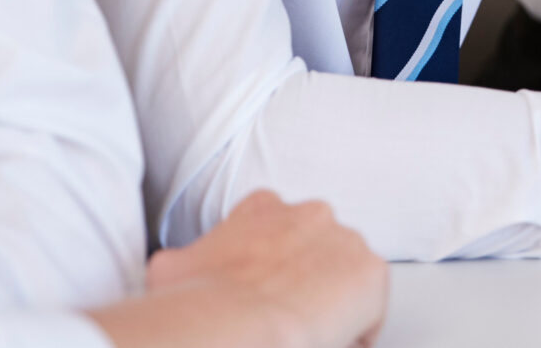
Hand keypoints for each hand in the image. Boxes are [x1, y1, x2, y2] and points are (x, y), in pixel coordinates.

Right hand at [89, 190, 386, 347]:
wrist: (240, 319)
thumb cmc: (200, 300)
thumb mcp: (170, 268)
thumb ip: (183, 261)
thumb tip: (169, 273)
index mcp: (263, 207)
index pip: (275, 226)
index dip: (271, 263)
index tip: (265, 287)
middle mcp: (310, 213)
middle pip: (316, 250)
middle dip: (306, 280)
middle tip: (287, 316)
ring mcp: (345, 240)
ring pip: (344, 278)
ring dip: (332, 304)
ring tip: (308, 335)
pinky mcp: (372, 273)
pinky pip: (368, 310)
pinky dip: (356, 332)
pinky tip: (332, 345)